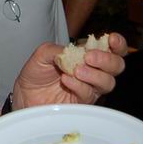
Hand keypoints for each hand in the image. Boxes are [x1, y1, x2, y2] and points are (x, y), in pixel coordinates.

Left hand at [11, 33, 126, 108]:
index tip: (111, 39)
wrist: (24, 94)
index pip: (112, 49)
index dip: (118, 44)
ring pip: (107, 82)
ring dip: (94, 74)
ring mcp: (89, 88)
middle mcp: (93, 72)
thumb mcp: (43, 53)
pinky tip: (66, 80)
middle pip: (117, 66)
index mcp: (87, 55)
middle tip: (89, 57)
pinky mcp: (81, 103)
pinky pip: (89, 95)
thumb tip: (73, 53)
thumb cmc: (36, 73)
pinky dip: (79, 86)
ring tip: (76, 70)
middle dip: (107, 60)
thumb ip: (59, 49)